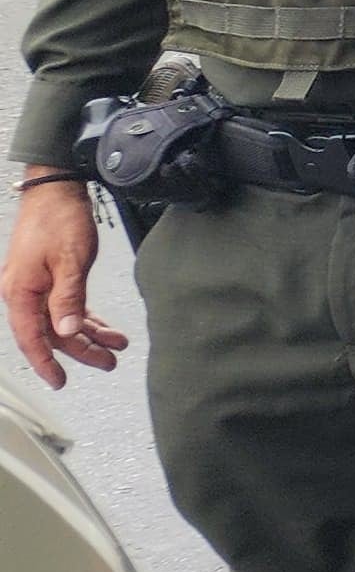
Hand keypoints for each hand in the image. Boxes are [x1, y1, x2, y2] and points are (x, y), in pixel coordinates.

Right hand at [6, 179, 123, 388]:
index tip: (60, 381)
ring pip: (62, 321)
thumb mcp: (69, 261)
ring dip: (90, 335)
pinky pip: (67, 307)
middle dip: (81, 350)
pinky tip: (106, 328)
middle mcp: (24, 293)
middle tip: (109, 362)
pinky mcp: (51, 278)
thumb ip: (67, 298)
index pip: (31, 338)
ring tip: (116, 347)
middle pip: (51, 333)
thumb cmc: (58, 219)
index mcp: (20, 292)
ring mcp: (37, 286)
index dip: (45, 362)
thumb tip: (65, 332)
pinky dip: (87, 318)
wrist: (56, 190)